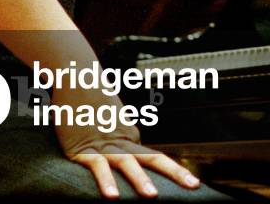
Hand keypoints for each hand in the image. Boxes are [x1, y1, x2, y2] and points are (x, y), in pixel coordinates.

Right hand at [51, 84, 200, 197]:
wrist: (74, 77)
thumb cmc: (89, 100)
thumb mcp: (109, 119)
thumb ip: (118, 136)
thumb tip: (127, 149)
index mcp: (129, 135)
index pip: (153, 159)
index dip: (172, 173)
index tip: (193, 186)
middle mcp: (122, 140)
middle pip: (152, 158)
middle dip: (174, 173)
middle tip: (194, 186)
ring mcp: (105, 144)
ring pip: (127, 163)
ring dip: (140, 180)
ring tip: (152, 197)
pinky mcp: (83, 149)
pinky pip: (98, 167)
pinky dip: (105, 181)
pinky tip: (112, 197)